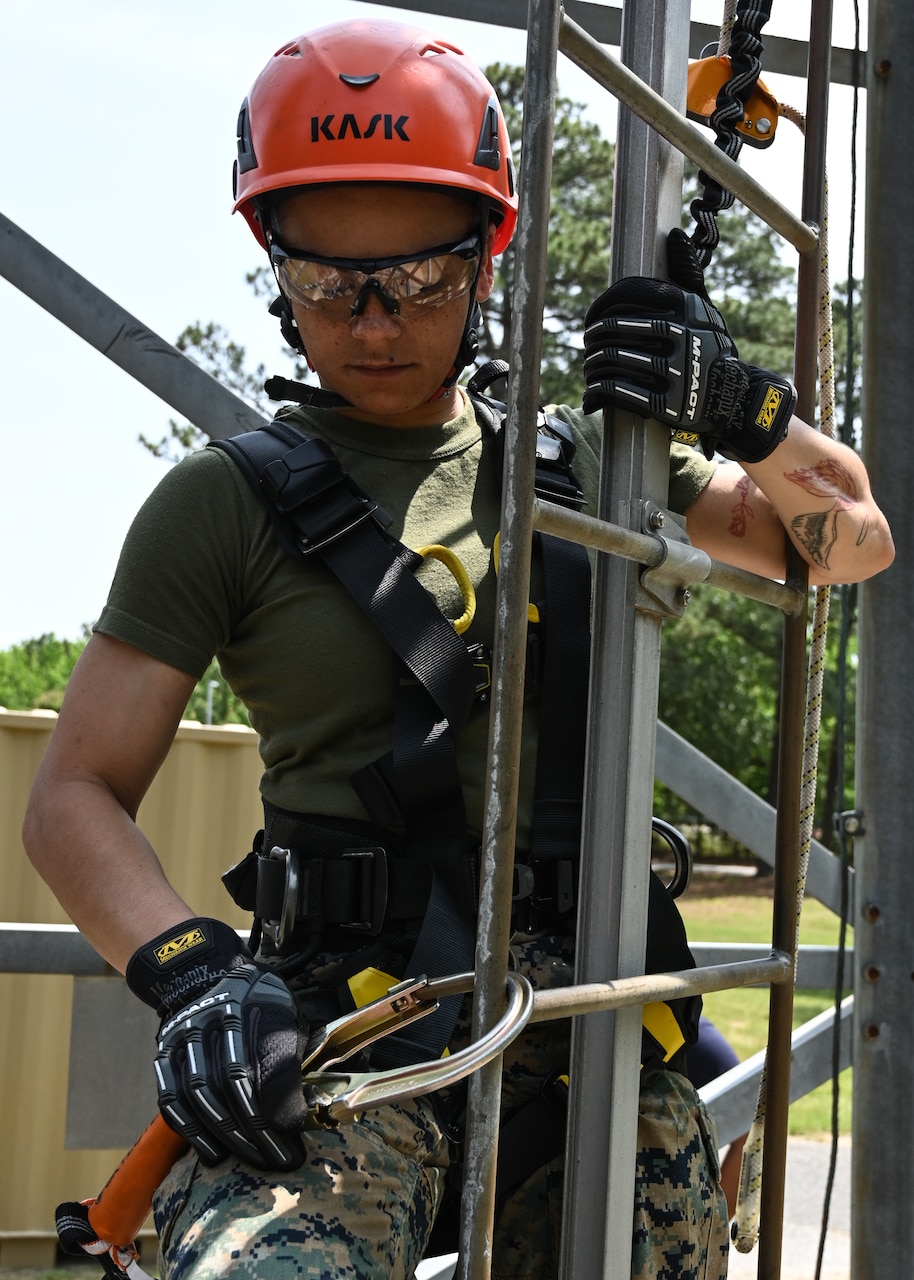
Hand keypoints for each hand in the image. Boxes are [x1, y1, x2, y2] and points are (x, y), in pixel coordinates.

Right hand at [127, 917, 306, 1169]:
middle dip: (258, 1132)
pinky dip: (191, 1131)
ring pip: (202, 1093)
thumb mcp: (285, 1011)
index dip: (282, 1108)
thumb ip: (291, 1052)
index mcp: (256, 1004)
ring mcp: (186, 1035)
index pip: (269, 1065)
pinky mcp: (164, 1052)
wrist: (201, 972)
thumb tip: (302, 1107)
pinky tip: (212, 1152)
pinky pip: (172, 1098)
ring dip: (226, 1136)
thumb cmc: (255, 1000)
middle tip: (277, 1161)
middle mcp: (218, 1017)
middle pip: (235, 1084)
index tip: (295, 1137)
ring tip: (249, 1160)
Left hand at [582, 228, 795, 462]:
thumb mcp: (703, 309)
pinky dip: (599, 390)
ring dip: (593, 364)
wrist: (732, 396)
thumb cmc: (710, 348)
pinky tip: (593, 391)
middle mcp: (679, 334)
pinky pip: (619, 390)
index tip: (592, 319)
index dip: (601, 307)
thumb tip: (676, 235)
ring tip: (590, 366)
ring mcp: (673, 370)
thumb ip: (686, 274)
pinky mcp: (666, 403)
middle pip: (614, 328)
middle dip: (594, 338)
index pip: (627, 294)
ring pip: (613, 359)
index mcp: (684, 307)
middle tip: (589, 345)